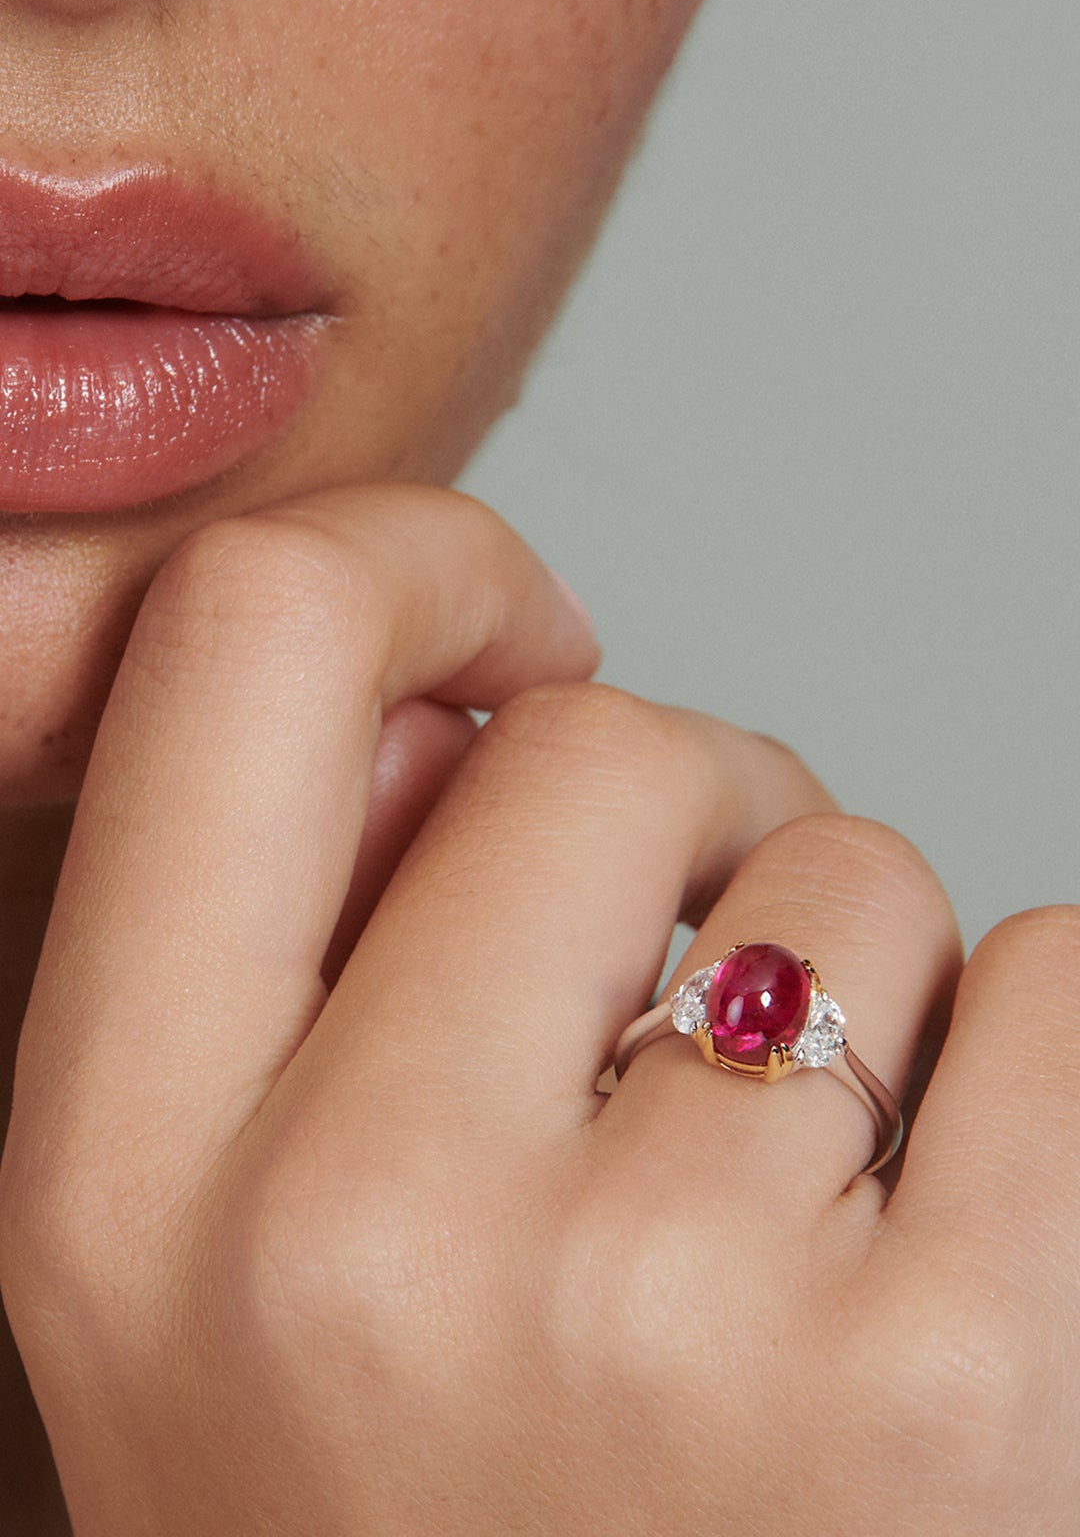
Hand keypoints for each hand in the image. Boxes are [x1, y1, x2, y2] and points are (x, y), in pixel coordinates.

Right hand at [1, 487, 1073, 1533]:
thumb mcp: (230, 1290)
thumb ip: (308, 968)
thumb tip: (474, 713)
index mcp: (122, 1187)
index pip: (253, 632)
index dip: (425, 569)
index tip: (530, 645)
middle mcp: (348, 1244)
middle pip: (606, 741)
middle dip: (692, 819)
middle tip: (693, 1024)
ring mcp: (654, 1325)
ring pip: (848, 873)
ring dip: (862, 999)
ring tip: (793, 1245)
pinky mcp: (952, 1402)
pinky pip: (1060, 977)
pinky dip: (1040, 1067)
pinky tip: (954, 1276)